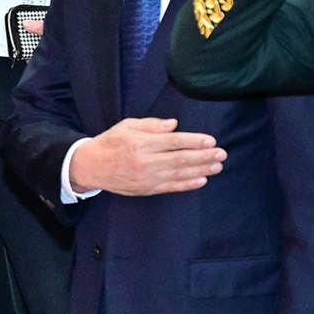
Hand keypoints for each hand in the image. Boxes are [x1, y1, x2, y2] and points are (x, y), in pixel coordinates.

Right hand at [68, 117, 225, 193]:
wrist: (91, 166)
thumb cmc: (111, 142)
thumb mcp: (126, 125)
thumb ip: (150, 124)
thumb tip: (173, 125)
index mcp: (140, 143)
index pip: (173, 142)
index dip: (194, 141)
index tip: (211, 141)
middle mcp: (145, 161)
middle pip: (180, 159)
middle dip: (204, 156)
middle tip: (222, 154)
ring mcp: (146, 177)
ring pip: (179, 174)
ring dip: (201, 170)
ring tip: (217, 166)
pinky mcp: (146, 189)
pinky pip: (171, 187)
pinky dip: (188, 185)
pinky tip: (202, 180)